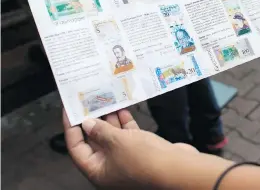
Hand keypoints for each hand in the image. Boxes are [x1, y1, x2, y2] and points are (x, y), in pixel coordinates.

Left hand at [63, 109, 197, 189]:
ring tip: (106, 101)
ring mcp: (126, 159)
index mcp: (97, 170)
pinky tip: (123, 109)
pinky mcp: (141, 151)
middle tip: (89, 102)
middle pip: (95, 140)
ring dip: (110, 119)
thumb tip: (87, 123)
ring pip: (113, 136)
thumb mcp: (116, 142)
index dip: (71, 128)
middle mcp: (110, 166)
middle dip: (93, 120)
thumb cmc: (144, 159)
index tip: (70, 110)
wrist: (176, 169)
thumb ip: (99, 130)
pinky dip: (125, 122)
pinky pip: (128, 135)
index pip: (76, 147)